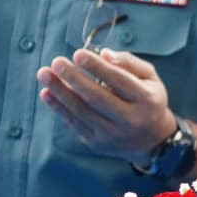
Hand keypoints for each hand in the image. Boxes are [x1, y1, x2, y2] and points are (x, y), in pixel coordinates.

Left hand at [38, 46, 174, 159]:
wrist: (152, 140)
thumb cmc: (148, 100)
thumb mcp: (150, 78)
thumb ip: (129, 63)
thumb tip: (104, 54)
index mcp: (146, 100)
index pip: (119, 81)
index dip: (97, 67)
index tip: (78, 54)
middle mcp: (130, 119)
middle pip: (97, 97)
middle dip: (74, 78)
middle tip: (57, 62)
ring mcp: (112, 134)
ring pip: (81, 111)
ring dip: (60, 91)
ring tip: (44, 74)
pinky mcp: (97, 142)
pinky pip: (74, 123)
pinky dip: (58, 108)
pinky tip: (46, 93)